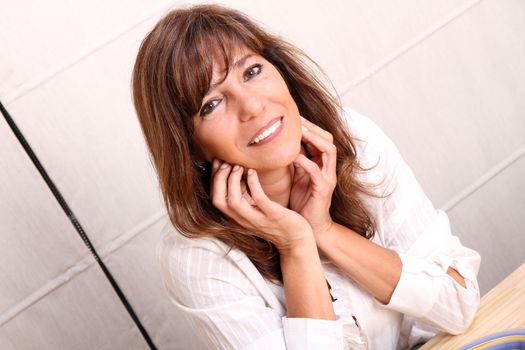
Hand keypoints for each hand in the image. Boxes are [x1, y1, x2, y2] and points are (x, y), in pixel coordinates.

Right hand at [210, 159, 312, 252]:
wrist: (296, 240)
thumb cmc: (276, 221)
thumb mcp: (255, 209)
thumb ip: (245, 196)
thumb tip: (236, 173)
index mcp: (237, 218)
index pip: (216, 200)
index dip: (213, 180)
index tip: (218, 163)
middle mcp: (243, 220)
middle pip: (218, 201)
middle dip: (218, 179)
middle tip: (227, 163)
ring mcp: (257, 219)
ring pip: (233, 201)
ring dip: (232, 181)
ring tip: (238, 166)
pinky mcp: (273, 215)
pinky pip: (258, 198)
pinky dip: (252, 183)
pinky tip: (252, 171)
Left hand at [289, 117, 336, 237]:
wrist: (311, 227)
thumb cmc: (303, 202)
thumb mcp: (297, 177)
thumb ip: (294, 162)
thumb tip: (281, 146)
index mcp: (322, 165)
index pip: (322, 139)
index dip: (311, 128)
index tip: (295, 120)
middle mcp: (328, 169)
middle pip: (328, 140)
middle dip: (314, 129)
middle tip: (298, 121)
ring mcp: (328, 178)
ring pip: (328, 151)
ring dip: (313, 139)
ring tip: (299, 132)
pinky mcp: (323, 189)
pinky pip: (316, 171)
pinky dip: (306, 161)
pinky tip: (294, 156)